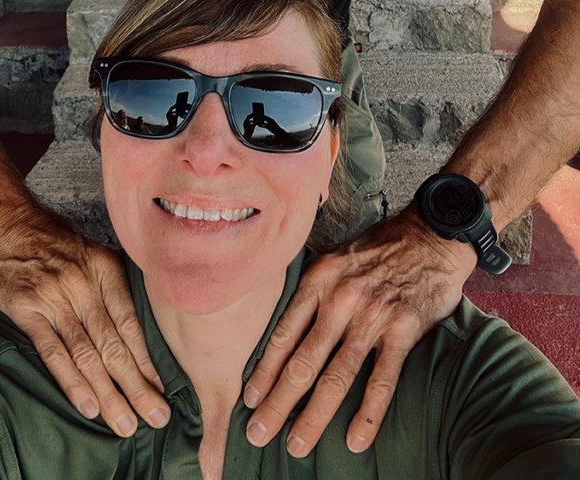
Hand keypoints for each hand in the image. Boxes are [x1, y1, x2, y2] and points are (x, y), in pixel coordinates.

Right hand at [0, 205, 170, 436]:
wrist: (7, 223)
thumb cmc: (53, 243)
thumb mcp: (91, 252)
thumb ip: (111, 286)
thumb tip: (137, 325)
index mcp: (105, 269)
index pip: (131, 322)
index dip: (148, 359)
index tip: (163, 389)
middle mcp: (84, 284)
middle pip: (115, 344)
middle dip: (137, 385)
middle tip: (156, 417)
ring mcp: (56, 298)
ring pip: (88, 354)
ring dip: (109, 392)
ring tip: (126, 423)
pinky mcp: (28, 310)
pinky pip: (53, 352)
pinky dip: (71, 382)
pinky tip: (88, 406)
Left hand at [244, 208, 475, 454]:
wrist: (430, 234)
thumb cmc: (379, 249)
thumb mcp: (336, 258)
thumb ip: (314, 290)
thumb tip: (287, 327)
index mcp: (318, 280)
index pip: (283, 334)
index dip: (264, 371)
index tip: (249, 399)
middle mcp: (340, 299)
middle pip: (302, 361)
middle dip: (277, 403)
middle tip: (257, 434)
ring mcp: (371, 315)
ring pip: (336, 376)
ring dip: (313, 416)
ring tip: (295, 445)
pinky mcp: (403, 329)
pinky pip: (383, 379)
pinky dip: (368, 413)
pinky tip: (355, 440)